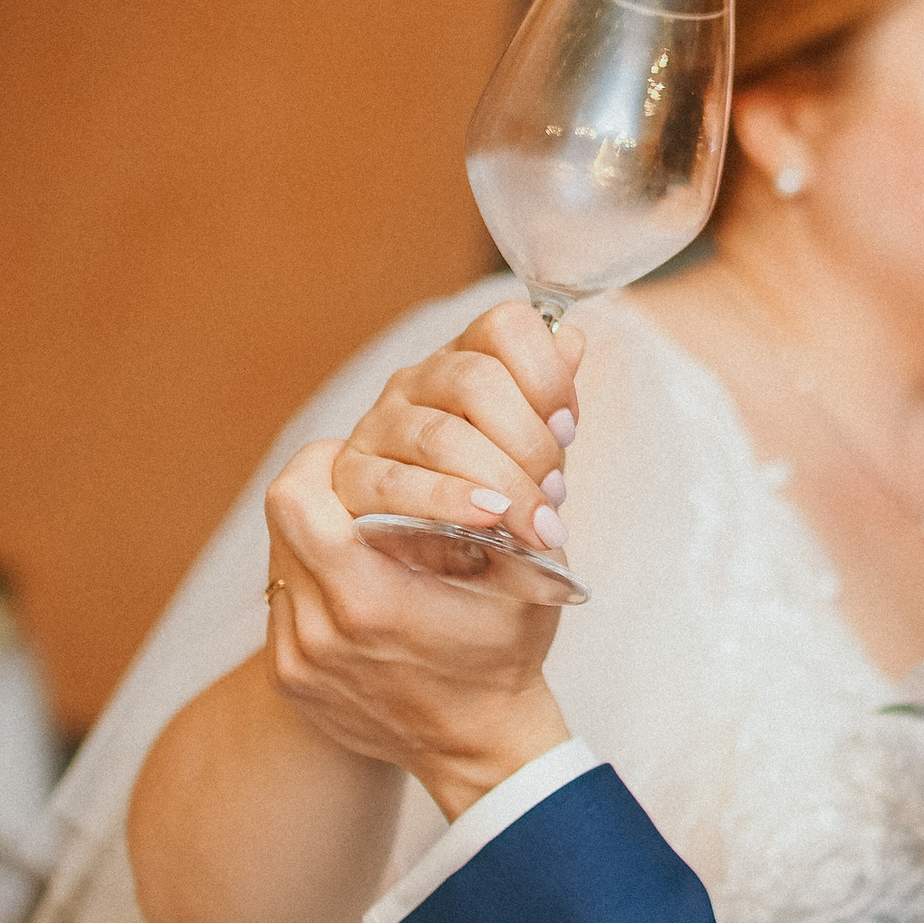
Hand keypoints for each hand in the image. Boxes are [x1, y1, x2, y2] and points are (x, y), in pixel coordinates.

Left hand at [264, 439, 570, 819]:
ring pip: (280, 558)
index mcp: (370, 603)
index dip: (322, 462)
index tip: (352, 452)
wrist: (479, 751)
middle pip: (281, 520)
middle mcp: (319, 633)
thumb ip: (500, 514)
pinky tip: (354, 579)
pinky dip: (313, 579)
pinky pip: (285, 602)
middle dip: (315, 487)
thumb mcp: (523, 581)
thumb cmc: (506, 658)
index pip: (299, 498)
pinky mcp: (289, 678)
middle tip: (351, 478)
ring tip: (356, 525)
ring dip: (313, 532)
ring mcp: (297, 660)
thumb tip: (488, 448)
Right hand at [330, 304, 583, 560]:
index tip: (568, 427)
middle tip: (554, 494)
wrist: (457, 594)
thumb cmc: (496, 514)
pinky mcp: (351, 479)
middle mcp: (416, 383)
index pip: (505, 327)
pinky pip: (396, 483)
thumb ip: (548, 400)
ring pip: (442, 435)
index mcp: (465, 362)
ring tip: (534, 524)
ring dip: (501, 481)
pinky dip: (448, 500)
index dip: (547, 373)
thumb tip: (572, 339)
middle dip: (529, 443)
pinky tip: (486, 518)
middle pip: (476, 381)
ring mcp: (378, 427)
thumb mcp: (534, 459)